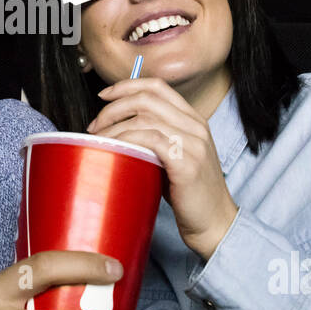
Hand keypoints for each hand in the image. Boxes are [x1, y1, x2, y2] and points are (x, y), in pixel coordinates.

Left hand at [87, 77, 237, 259]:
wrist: (215, 222)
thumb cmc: (188, 194)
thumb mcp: (175, 157)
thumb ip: (155, 139)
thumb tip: (116, 130)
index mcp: (193, 119)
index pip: (157, 86)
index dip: (126, 86)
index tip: (104, 96)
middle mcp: (195, 126)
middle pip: (146, 98)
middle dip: (113, 108)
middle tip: (95, 125)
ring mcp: (193, 143)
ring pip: (144, 118)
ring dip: (114, 127)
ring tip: (99, 142)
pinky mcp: (187, 163)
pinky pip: (149, 140)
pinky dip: (126, 141)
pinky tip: (114, 151)